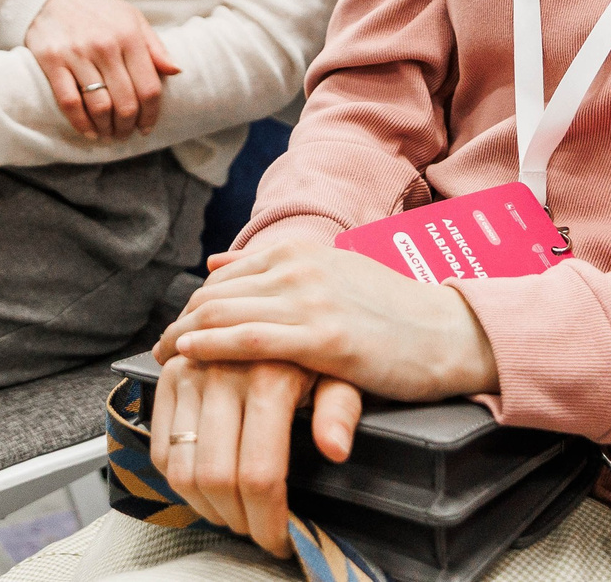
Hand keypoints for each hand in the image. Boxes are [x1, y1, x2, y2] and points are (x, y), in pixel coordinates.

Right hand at [25, 0, 180, 140]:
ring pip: (99, 106)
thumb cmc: (100, 14)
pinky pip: (70, 102)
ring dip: (107, 128)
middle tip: (125, 134)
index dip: (151, 114)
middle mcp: (105, 45)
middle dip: (128, 126)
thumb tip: (176, 71)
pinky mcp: (52, 61)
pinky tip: (89, 131)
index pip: (149, 87)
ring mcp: (77, 54)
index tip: (146, 127)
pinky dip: (81, 123)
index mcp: (129, 36)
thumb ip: (155, 47)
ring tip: (109, 134)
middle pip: (125, 102)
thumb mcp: (132, 20)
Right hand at [149, 355, 360, 557]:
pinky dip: (178, 480)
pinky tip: (206, 487)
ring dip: (205, 507)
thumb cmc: (317, 349)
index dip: (267, 520)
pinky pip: (160, 446)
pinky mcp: (170, 376)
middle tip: (257, 531)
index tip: (279, 540)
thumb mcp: (343, 374)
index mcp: (270, 377)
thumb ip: (340, 411)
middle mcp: (224, 372)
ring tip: (232, 513)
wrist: (283, 305)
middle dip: (238, 520)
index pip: (260, 473)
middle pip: (218, 477)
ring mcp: (191, 373)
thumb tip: (335, 449)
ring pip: (182, 469)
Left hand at [157, 240, 499, 404]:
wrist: (452, 333)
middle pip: (215, 294)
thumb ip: (272, 270)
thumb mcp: (331, 276)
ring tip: (164, 360)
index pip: (223, 277)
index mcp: (301, 252)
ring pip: (223, 313)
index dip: (193, 306)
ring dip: (184, 338)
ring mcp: (310, 300)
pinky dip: (211, 347)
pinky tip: (189, 358)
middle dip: (180, 323)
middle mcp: (299, 267)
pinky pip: (249, 339)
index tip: (175, 332)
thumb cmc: (395, 314)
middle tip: (158, 351)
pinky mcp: (323, 337)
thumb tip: (215, 261)